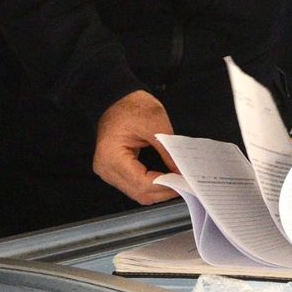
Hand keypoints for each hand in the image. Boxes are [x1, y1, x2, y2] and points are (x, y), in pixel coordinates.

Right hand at [93, 89, 179, 205]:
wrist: (118, 98)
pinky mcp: (114, 170)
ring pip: (137, 192)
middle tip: (186, 184)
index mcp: (111, 156)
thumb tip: (181, 172)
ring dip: (158, 190)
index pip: (141, 183)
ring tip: (178, 182)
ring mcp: (108, 171)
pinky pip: (134, 185)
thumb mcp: (155, 124)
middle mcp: (106, 168)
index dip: (165, 186)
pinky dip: (151, 185)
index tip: (184, 182)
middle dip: (164, 191)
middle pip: (139, 192)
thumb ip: (168, 151)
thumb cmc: (132, 106)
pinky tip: (166, 180)